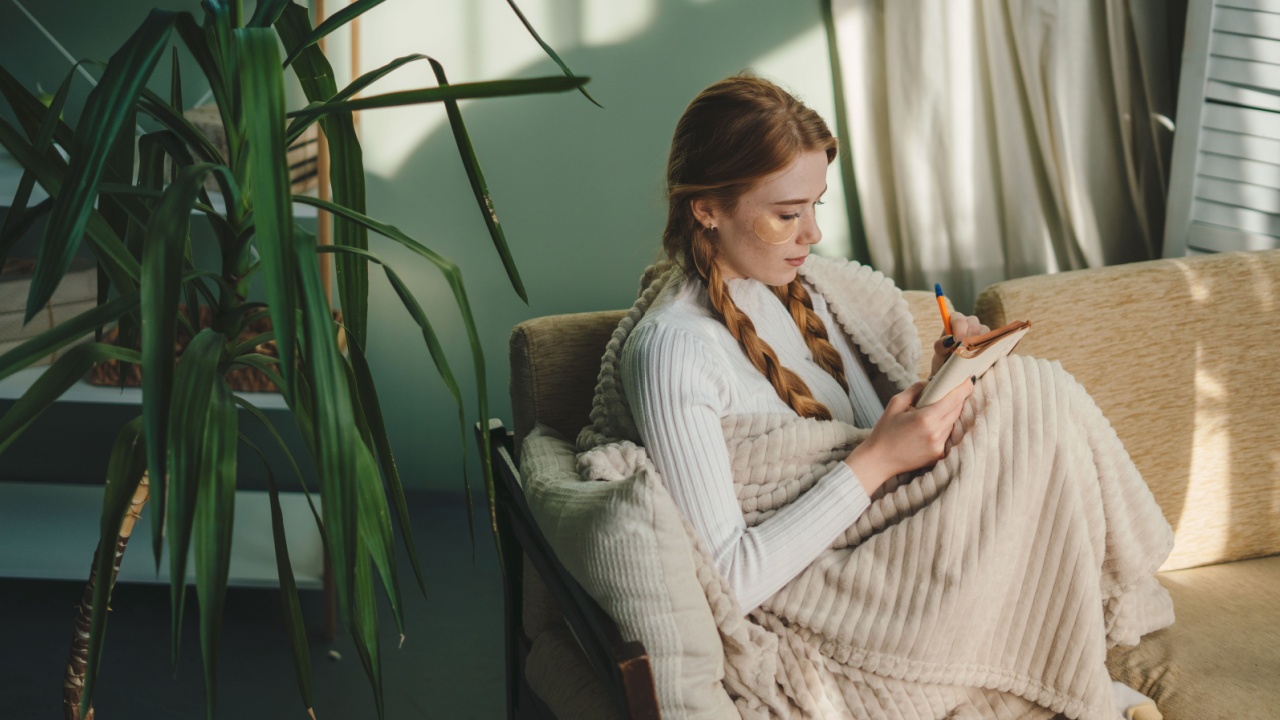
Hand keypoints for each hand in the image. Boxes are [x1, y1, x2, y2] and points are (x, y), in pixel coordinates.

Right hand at [844, 379, 972, 494]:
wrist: (879, 460)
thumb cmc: (884, 431)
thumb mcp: (895, 403)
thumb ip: (915, 389)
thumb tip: (932, 382)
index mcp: (925, 418)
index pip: (953, 399)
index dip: (964, 388)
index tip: (969, 380)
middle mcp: (936, 433)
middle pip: (957, 410)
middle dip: (958, 398)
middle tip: (955, 389)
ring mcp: (939, 446)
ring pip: (953, 423)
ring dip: (951, 413)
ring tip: (940, 407)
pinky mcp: (939, 455)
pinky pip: (948, 435)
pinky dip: (945, 427)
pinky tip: (934, 424)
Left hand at [930, 311, 989, 376]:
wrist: (953, 368)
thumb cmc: (945, 356)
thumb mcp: (939, 351)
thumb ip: (941, 345)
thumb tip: (948, 341)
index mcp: (955, 320)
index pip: (959, 319)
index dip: (959, 330)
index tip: (957, 342)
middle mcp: (969, 322)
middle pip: (974, 325)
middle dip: (969, 338)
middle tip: (964, 350)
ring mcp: (981, 331)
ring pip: (985, 333)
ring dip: (978, 345)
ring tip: (970, 356)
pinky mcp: (989, 340)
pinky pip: (992, 342)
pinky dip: (986, 349)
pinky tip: (979, 358)